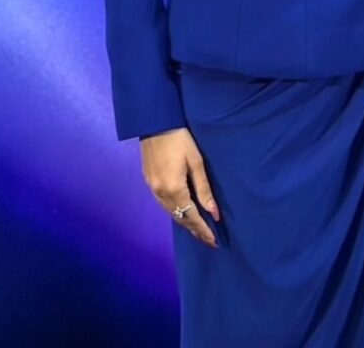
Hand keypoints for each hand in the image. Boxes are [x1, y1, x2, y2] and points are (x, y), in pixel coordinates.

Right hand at [140, 127, 220, 247]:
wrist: (155, 122)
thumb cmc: (180, 138)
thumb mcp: (196, 162)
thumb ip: (204, 189)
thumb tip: (214, 212)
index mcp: (174, 189)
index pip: (191, 216)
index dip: (203, 230)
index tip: (214, 241)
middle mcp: (160, 193)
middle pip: (179, 218)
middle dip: (195, 230)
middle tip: (208, 240)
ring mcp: (152, 188)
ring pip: (170, 212)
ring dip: (184, 222)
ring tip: (198, 230)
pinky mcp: (148, 182)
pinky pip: (163, 204)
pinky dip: (175, 211)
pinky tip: (182, 212)